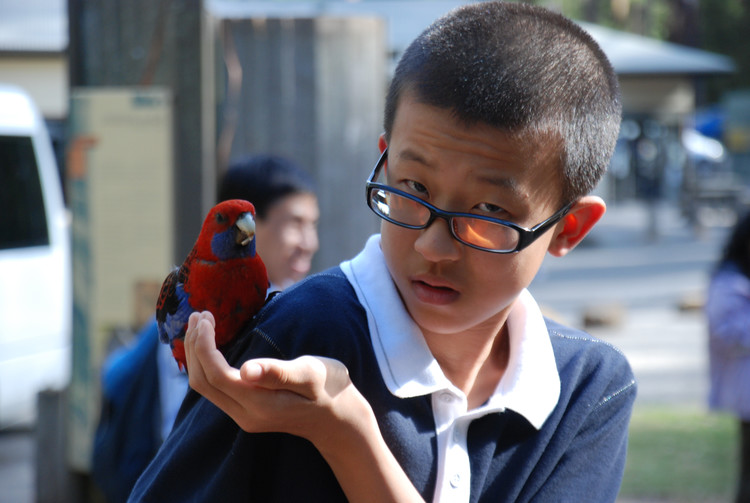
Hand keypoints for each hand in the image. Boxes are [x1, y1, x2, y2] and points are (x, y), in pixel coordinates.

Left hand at [184, 311, 367, 444]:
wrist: (338, 418)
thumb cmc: (329, 389)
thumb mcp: (311, 374)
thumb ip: (278, 372)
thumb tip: (246, 370)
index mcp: (259, 403)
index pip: (216, 374)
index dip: (204, 345)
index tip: (206, 316)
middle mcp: (245, 414)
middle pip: (202, 381)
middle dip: (195, 346)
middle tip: (199, 314)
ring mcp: (244, 415)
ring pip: (205, 386)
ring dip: (196, 354)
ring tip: (200, 324)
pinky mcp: (245, 411)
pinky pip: (214, 387)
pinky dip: (205, 363)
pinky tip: (210, 345)